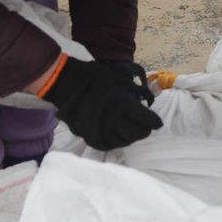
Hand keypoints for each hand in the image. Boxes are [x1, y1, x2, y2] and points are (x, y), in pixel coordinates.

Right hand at [42, 55, 162, 149]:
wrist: (64, 83)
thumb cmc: (93, 76)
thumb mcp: (118, 77)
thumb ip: (135, 90)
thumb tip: (148, 101)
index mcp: (121, 103)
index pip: (146, 120)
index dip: (155, 121)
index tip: (157, 122)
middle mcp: (112, 120)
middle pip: (137, 134)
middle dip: (145, 130)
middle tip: (146, 126)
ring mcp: (99, 130)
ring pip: (123, 141)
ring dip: (132, 137)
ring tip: (133, 130)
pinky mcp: (89, 136)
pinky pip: (108, 145)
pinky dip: (117, 142)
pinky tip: (120, 136)